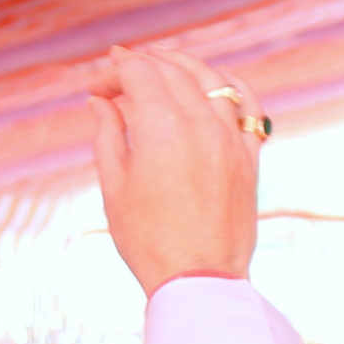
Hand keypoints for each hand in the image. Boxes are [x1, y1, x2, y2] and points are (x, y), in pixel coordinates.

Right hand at [85, 44, 259, 295]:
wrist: (199, 280)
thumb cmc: (147, 240)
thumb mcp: (114, 186)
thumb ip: (107, 134)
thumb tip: (100, 102)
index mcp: (162, 127)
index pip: (137, 73)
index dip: (111, 71)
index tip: (94, 87)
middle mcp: (201, 122)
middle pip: (171, 70)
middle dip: (140, 65)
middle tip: (117, 73)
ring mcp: (230, 137)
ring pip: (210, 79)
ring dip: (182, 65)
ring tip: (162, 64)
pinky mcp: (249, 156)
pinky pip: (246, 105)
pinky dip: (229, 86)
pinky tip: (217, 83)